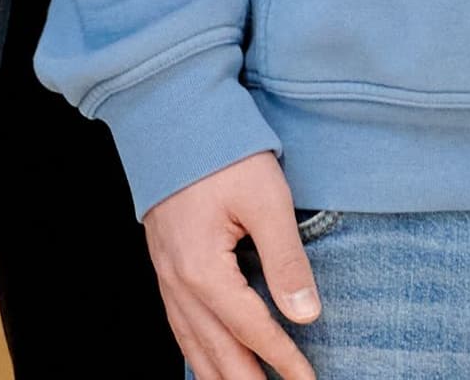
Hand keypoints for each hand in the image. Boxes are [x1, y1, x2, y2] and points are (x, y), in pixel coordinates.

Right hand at [142, 150, 318, 379]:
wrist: (169, 115)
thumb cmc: (222, 152)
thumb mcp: (266, 200)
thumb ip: (286, 261)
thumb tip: (306, 315)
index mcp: (205, 271)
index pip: (253, 330)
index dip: (284, 360)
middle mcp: (178, 282)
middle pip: (217, 352)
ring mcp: (165, 276)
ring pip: (192, 345)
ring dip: (220, 376)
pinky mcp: (163, 265)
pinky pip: (178, 325)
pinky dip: (195, 353)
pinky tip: (207, 362)